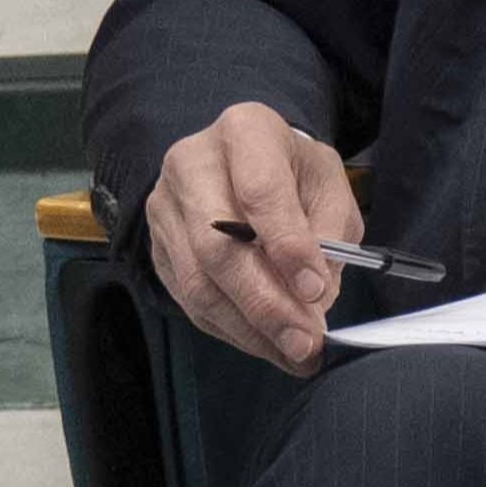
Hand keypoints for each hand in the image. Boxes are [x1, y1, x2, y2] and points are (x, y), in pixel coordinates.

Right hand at [144, 100, 364, 373]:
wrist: (247, 160)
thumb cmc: (294, 172)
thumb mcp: (329, 185)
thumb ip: (328, 232)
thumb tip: (313, 295)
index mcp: (244, 133)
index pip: (260, 193)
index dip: (288, 247)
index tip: (316, 291)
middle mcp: (190, 164)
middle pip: (217, 247)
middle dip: (265, 303)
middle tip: (305, 341)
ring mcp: (165, 206)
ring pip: (198, 281)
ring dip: (248, 326)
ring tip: (294, 353)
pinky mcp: (157, 244)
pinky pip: (187, 296)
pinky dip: (229, 328)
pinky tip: (266, 345)